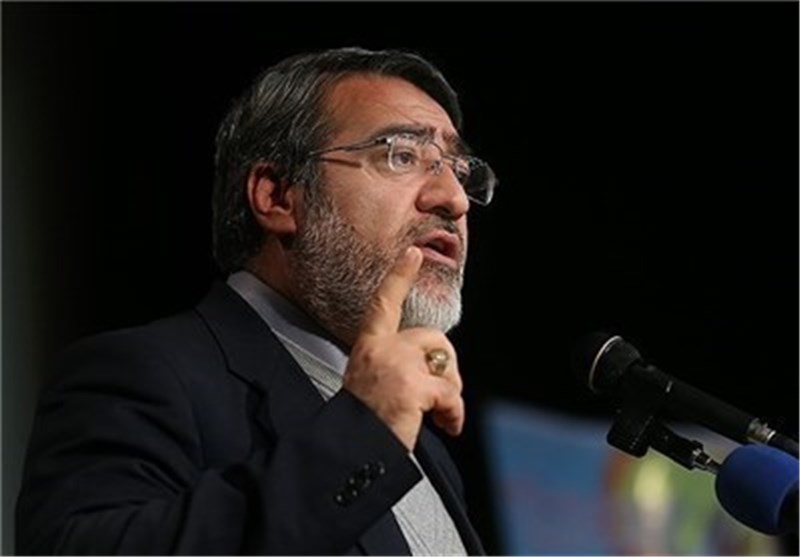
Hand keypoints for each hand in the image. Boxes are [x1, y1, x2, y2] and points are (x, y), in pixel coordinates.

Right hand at [343, 247, 464, 450]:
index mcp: (367, 347)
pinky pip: (450, 394)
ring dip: (450, 393)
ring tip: (440, 417)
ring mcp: (395, 364)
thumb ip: (395, 365)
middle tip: (443, 396)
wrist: (351, 452)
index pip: (383, 303)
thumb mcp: (371, 383)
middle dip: (447, 367)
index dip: (399, 276)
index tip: (412, 253)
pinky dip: (454, 413)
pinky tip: (446, 426)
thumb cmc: (361, 425)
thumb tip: (433, 366)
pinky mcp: (411, 385)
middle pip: (432, 338)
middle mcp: (379, 348)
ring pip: (445, 364)